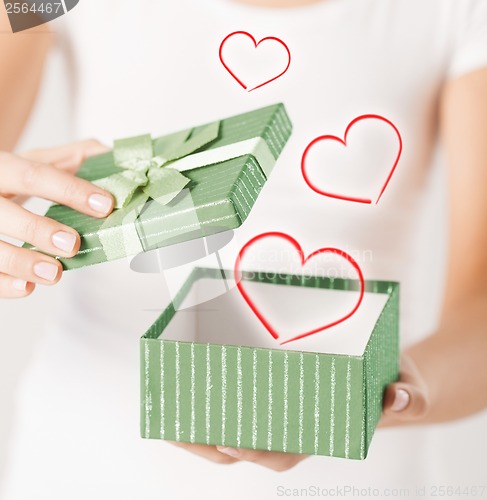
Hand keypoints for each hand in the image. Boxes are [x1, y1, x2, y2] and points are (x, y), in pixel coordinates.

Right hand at [0, 140, 112, 297]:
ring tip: (54, 272)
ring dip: (22, 262)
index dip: (70, 190)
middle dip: (39, 230)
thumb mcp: (38, 160)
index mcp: (2, 167)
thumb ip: (75, 158)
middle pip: (4, 212)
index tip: (105, 205)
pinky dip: (3, 284)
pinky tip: (27, 287)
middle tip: (73, 244)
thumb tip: (114, 156)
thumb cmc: (14, 177)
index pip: (34, 175)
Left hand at [170, 356, 428, 469]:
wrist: (389, 374)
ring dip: (200, 428)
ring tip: (166, 412)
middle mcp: (293, 425)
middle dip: (210, 443)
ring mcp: (279, 410)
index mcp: (319, 431)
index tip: (229, 442)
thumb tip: (398, 397)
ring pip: (233, 430)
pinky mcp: (271, 391)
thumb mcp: (407, 384)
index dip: (256, 451)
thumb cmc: (393, 382)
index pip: (283, 451)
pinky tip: (188, 390)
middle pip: (246, 446)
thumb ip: (408, 394)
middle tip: (176, 427)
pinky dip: (211, 404)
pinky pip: (237, 404)